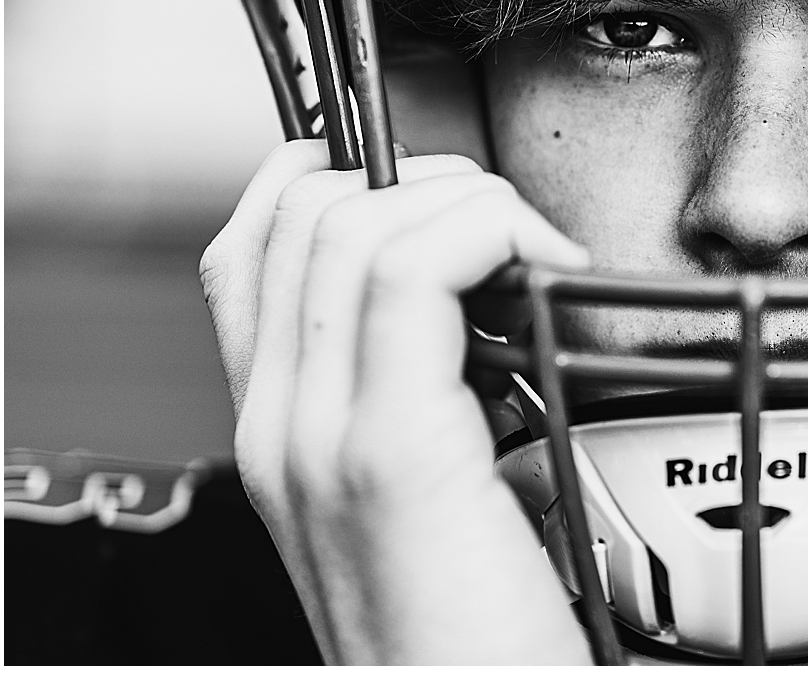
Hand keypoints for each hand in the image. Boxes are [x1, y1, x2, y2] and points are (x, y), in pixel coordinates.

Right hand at [200, 140, 593, 663]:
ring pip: (350, 223)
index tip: (442, 188)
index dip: (345, 179)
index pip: (257, 243)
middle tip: (511, 228)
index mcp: (282, 430)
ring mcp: (316, 438)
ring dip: (465, 202)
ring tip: (534, 254)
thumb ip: (429, 397)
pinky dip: (490, 233)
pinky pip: (412, 270)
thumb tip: (488, 305)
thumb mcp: (433, 494)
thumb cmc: (475, 634)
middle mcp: (278, 428)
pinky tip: (549, 273)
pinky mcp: (389, 453)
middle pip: (301, 212)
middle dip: (424, 179)